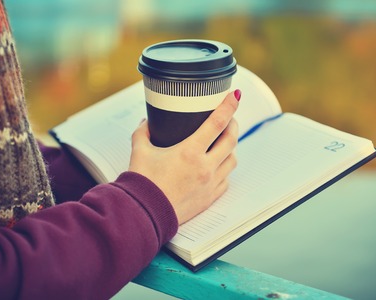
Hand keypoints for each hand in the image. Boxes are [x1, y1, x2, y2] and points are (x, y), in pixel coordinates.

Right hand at [128, 90, 240, 224]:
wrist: (145, 214)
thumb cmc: (142, 183)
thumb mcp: (140, 151)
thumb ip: (143, 132)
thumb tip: (146, 122)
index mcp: (190, 152)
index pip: (217, 122)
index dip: (229, 106)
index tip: (235, 96)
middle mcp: (205, 167)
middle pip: (231, 139)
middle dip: (234, 124)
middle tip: (230, 118)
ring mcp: (210, 184)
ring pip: (232, 160)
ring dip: (231, 148)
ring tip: (223, 142)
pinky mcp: (209, 198)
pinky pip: (226, 180)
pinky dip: (224, 169)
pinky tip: (217, 166)